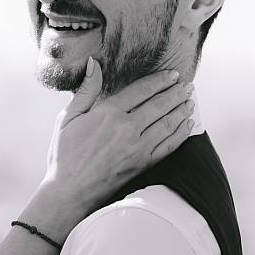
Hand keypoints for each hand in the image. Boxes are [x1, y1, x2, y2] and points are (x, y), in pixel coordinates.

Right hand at [33, 60, 193, 237]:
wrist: (69, 191)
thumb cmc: (64, 154)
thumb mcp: (68, 118)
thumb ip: (86, 90)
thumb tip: (93, 62)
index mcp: (108, 113)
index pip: (142, 90)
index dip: (160, 80)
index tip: (172, 74)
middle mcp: (126, 128)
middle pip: (160, 105)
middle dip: (176, 93)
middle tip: (187, 85)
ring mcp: (138, 148)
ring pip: (168, 123)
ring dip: (182, 110)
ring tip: (190, 101)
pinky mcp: (143, 165)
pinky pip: (169, 146)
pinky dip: (181, 134)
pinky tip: (188, 126)